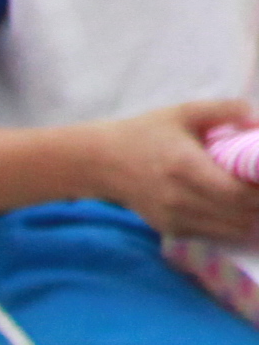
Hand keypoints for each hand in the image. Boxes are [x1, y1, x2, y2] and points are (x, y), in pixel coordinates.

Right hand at [93, 100, 258, 240]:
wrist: (100, 163)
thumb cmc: (145, 134)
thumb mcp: (185, 112)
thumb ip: (226, 110)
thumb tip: (258, 121)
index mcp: (186, 167)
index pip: (238, 193)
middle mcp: (179, 199)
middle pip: (239, 215)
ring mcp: (173, 218)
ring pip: (229, 229)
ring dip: (250, 218)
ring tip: (253, 199)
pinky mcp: (169, 229)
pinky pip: (212, 234)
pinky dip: (231, 225)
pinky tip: (237, 210)